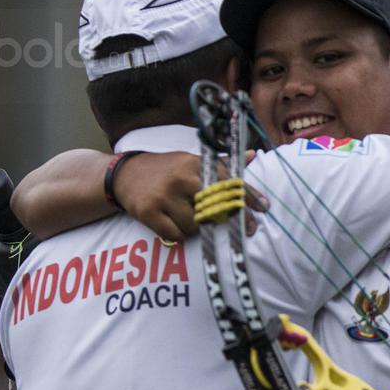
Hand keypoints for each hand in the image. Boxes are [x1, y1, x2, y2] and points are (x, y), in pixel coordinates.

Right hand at [116, 151, 263, 241]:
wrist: (124, 174)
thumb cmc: (167, 170)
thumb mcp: (192, 161)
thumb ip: (221, 163)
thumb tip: (253, 154)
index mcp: (195, 163)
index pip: (228, 181)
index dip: (249, 196)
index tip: (264, 208)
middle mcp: (181, 178)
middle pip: (217, 206)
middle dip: (232, 219)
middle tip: (244, 229)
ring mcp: (164, 196)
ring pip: (196, 225)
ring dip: (198, 228)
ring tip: (190, 218)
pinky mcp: (148, 212)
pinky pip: (176, 235)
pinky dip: (180, 235)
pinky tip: (175, 225)